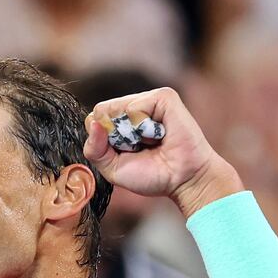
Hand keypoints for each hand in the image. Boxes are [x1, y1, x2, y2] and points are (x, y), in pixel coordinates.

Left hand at [85, 87, 242, 217]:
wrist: (184, 180)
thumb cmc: (152, 175)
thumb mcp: (112, 168)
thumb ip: (94, 149)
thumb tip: (93, 123)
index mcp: (120, 122)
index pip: (94, 119)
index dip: (101, 139)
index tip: (124, 154)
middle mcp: (133, 108)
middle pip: (103, 111)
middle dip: (115, 136)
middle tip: (138, 149)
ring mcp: (149, 100)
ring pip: (117, 107)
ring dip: (130, 133)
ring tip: (150, 141)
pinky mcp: (164, 97)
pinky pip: (136, 105)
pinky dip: (142, 125)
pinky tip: (159, 134)